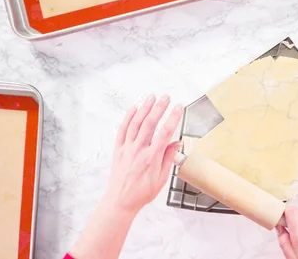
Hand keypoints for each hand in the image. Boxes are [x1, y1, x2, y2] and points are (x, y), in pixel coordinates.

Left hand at [104, 95, 183, 213]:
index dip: (173, 118)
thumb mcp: (161, 178)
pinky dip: (128, 118)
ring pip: (135, 123)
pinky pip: (123, 130)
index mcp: (151, 158)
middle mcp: (138, 151)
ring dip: (144, 109)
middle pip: (149, 124)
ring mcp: (127, 149)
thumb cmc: (142, 192)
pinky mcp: (118, 149)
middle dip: (159, 108)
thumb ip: (169, 158)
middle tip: (166, 97)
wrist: (120, 201)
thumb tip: (177, 142)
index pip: (165, 133)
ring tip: (151, 97)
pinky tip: (134, 108)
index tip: (178, 108)